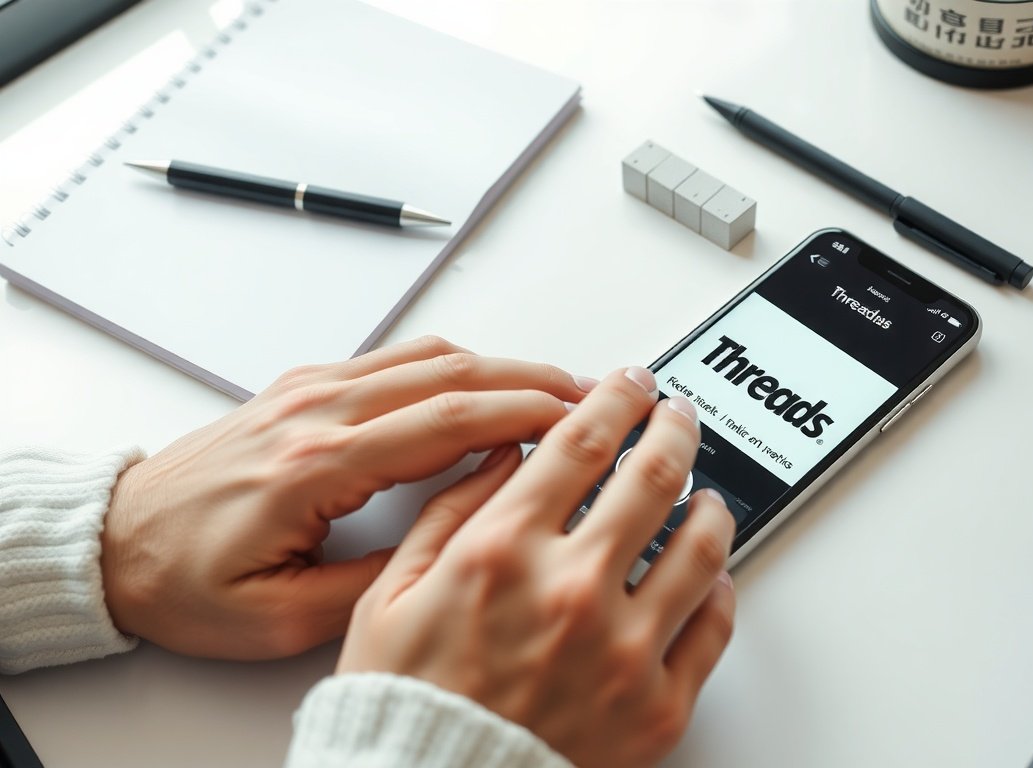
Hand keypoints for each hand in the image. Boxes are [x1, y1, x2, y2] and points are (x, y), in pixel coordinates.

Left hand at [101, 336, 592, 659]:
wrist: (115, 543)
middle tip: (593, 394)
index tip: (579, 418)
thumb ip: (376, 581)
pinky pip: (396, 358)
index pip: (446, 421)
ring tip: (555, 388)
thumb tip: (454, 550)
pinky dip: (456, 364)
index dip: (524, 415)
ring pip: (428, 357)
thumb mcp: (282, 617)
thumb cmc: (183, 580)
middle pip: (451, 374)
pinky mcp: (304, 389)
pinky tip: (486, 382)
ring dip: (500, 366)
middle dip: (533, 380)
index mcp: (315, 465)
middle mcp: (316, 413)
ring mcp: (310, 392)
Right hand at [339, 366, 736, 767]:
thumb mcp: (391, 595)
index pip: (583, 443)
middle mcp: (570, 591)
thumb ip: (452, 512)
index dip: (616, 399)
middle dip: (673, 429)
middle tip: (677, 416)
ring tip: (706, 494)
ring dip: (711, 506)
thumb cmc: (408, 704)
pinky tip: (711, 572)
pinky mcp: (657, 705)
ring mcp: (623, 650)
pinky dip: (721, 588)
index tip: (630, 384)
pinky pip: (713, 626)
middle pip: (654, 477)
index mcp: (503, 554)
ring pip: (701, 548)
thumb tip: (508, 454)